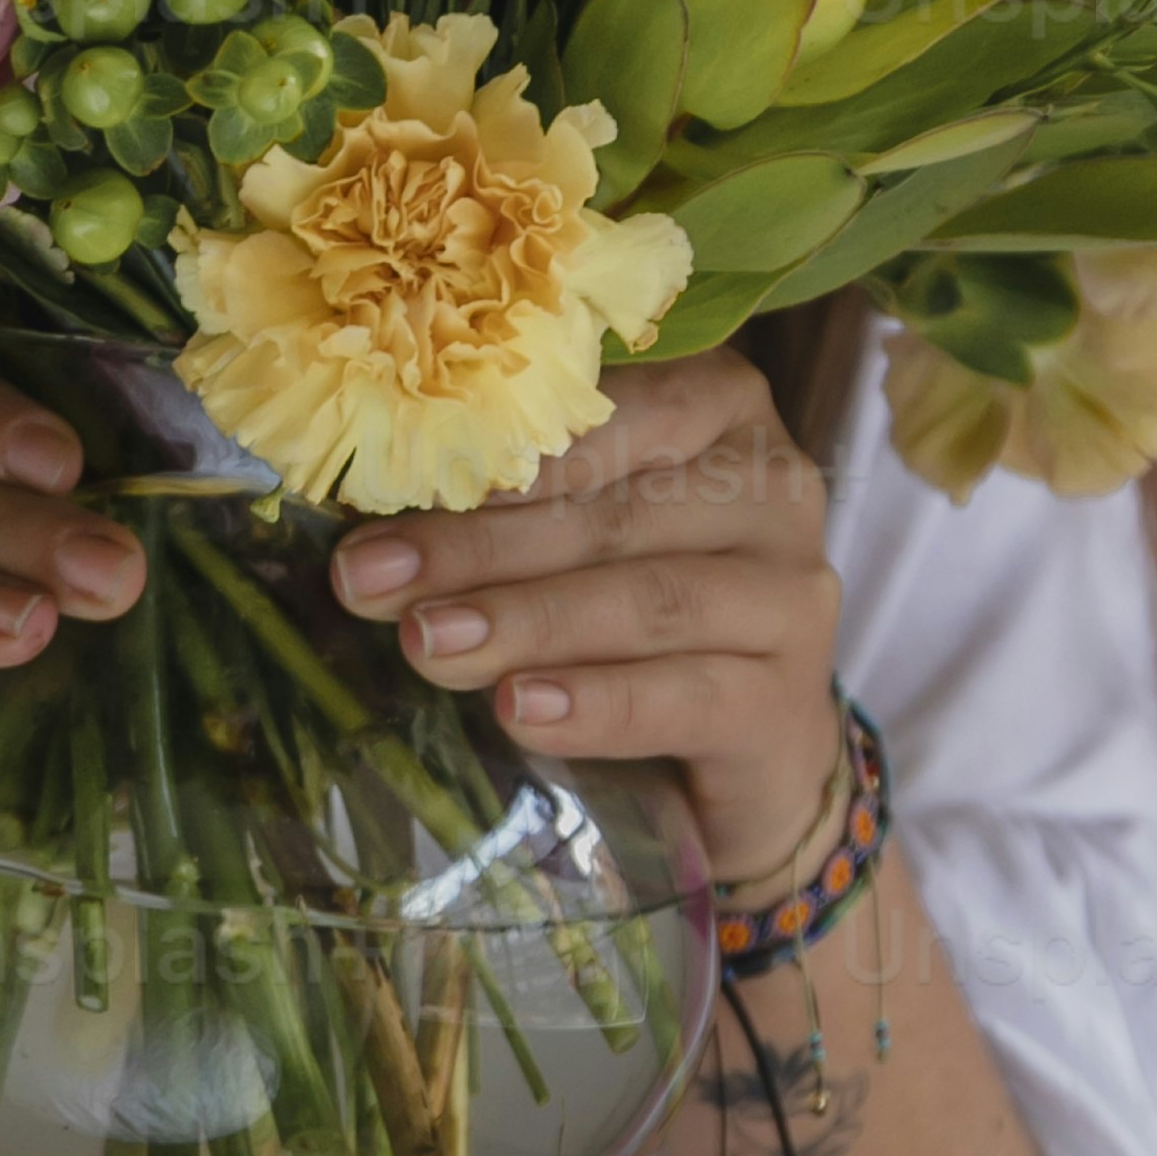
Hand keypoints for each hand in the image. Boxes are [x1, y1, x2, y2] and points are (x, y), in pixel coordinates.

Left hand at [327, 353, 844, 884]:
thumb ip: (510, 511)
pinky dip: (595, 704)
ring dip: (525, 622)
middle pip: (612, 512)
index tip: (380, 496)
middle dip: (478, 548)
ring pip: (647, 600)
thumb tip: (364, 528)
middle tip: (369, 581)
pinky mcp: (789, 698)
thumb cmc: (638, 614)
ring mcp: (792, 591)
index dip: (489, 459)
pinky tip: (519, 710)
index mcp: (716, 407)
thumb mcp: (578, 538)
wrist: (746, 749)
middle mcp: (772, 484)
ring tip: (428, 643)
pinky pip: (685, 696)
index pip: (603, 416)